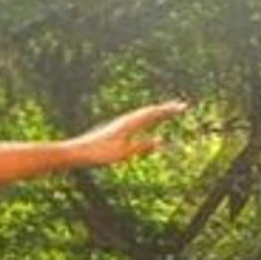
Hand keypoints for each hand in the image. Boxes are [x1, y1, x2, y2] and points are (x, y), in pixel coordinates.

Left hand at [72, 99, 190, 167]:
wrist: (77, 152)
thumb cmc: (99, 153)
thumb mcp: (124, 152)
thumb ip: (142, 146)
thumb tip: (160, 141)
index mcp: (129, 124)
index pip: (153, 114)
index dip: (168, 111)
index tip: (183, 106)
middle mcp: (125, 121)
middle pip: (149, 112)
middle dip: (165, 109)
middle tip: (181, 106)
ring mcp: (120, 124)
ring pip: (142, 115)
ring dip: (156, 112)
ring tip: (168, 111)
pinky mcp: (115, 130)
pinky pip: (136, 121)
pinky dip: (146, 119)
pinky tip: (145, 122)